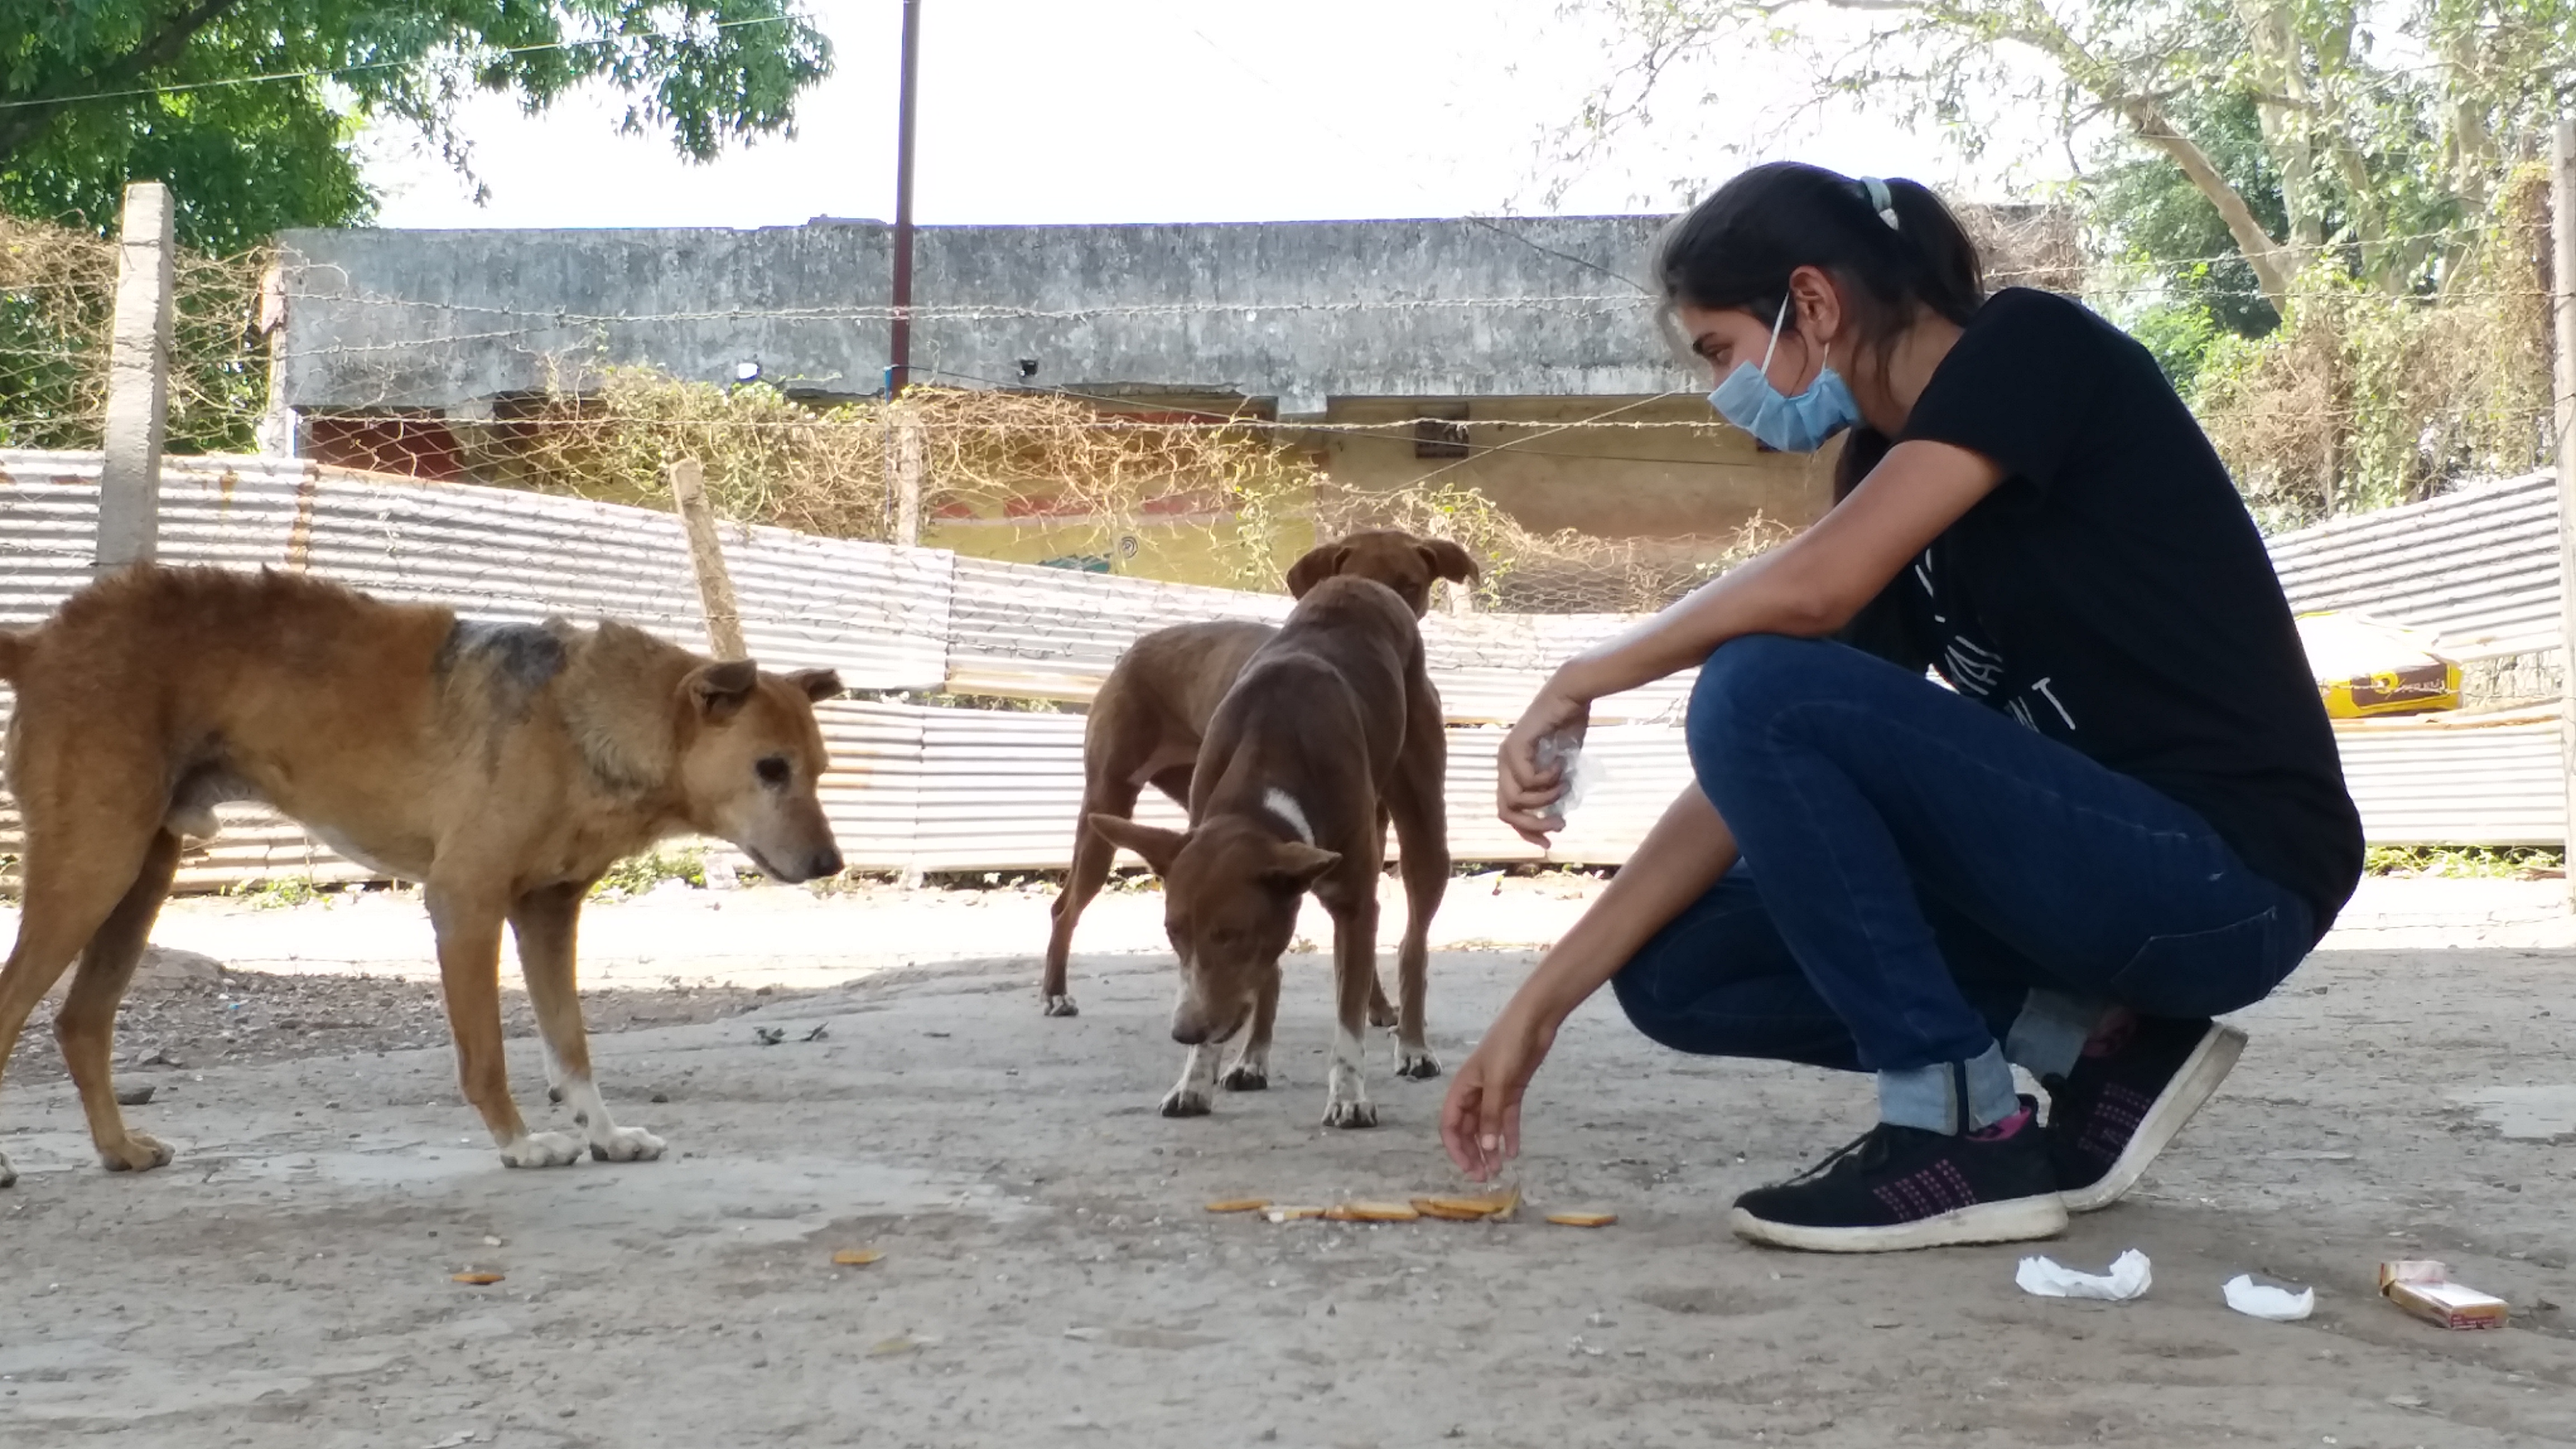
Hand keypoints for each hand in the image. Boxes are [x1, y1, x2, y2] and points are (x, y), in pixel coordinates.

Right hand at [1439, 1005, 1557, 1180]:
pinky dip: (1508, 1134)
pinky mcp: (1512, 1090)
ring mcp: (1494, 1092)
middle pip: (1467, 1129)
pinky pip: (1506, 1118)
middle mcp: (1475, 1092)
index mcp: (1462, 1087)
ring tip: (1498, 1169)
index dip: (1456, 1148)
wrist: (1534, 1020)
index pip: (1450, 1124)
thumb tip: (1486, 1147)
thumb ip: (1491, 1115)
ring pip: (1486, 1127)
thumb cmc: (1508, 1046)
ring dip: (1490, 1147)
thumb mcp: (1497, 1081)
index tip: (1468, 1169)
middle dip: (1473, 1152)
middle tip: (1484, 1176)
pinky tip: (1513, 1152)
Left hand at [1497, 680, 1590, 845]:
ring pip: (1516, 799)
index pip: (1508, 811)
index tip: (1548, 842)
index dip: (1526, 831)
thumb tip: (1555, 817)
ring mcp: (1507, 755)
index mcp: (1511, 771)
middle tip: (1559, 824)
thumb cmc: (1568, 728)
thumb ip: (1553, 791)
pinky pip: (1527, 779)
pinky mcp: (1515, 746)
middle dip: (1534, 824)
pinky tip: (1559, 766)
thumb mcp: (1561, 769)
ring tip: (1562, 785)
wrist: (1571, 696)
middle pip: (1506, 811)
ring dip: (1545, 798)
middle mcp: (1504, 764)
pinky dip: (1548, 779)